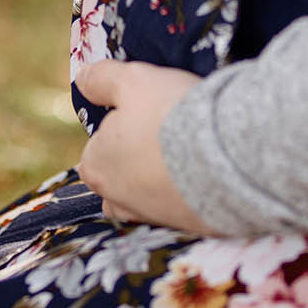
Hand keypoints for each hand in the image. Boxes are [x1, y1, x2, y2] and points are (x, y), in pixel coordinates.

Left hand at [74, 58, 211, 230]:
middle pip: (118, 176)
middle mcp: (117, 200)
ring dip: (158, 179)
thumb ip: (101, 79)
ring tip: (185, 152)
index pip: (96, 147)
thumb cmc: (169, 115)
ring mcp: (152, 218)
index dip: (118, 126)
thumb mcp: (131, 81)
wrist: (226, 157)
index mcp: (95, 167)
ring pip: (146, 197)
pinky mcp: (186, 228)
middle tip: (164, 131)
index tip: (144, 112)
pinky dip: (186, 192)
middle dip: (134, 158)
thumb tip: (81, 80)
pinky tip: (203, 169)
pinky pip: (179, 208)